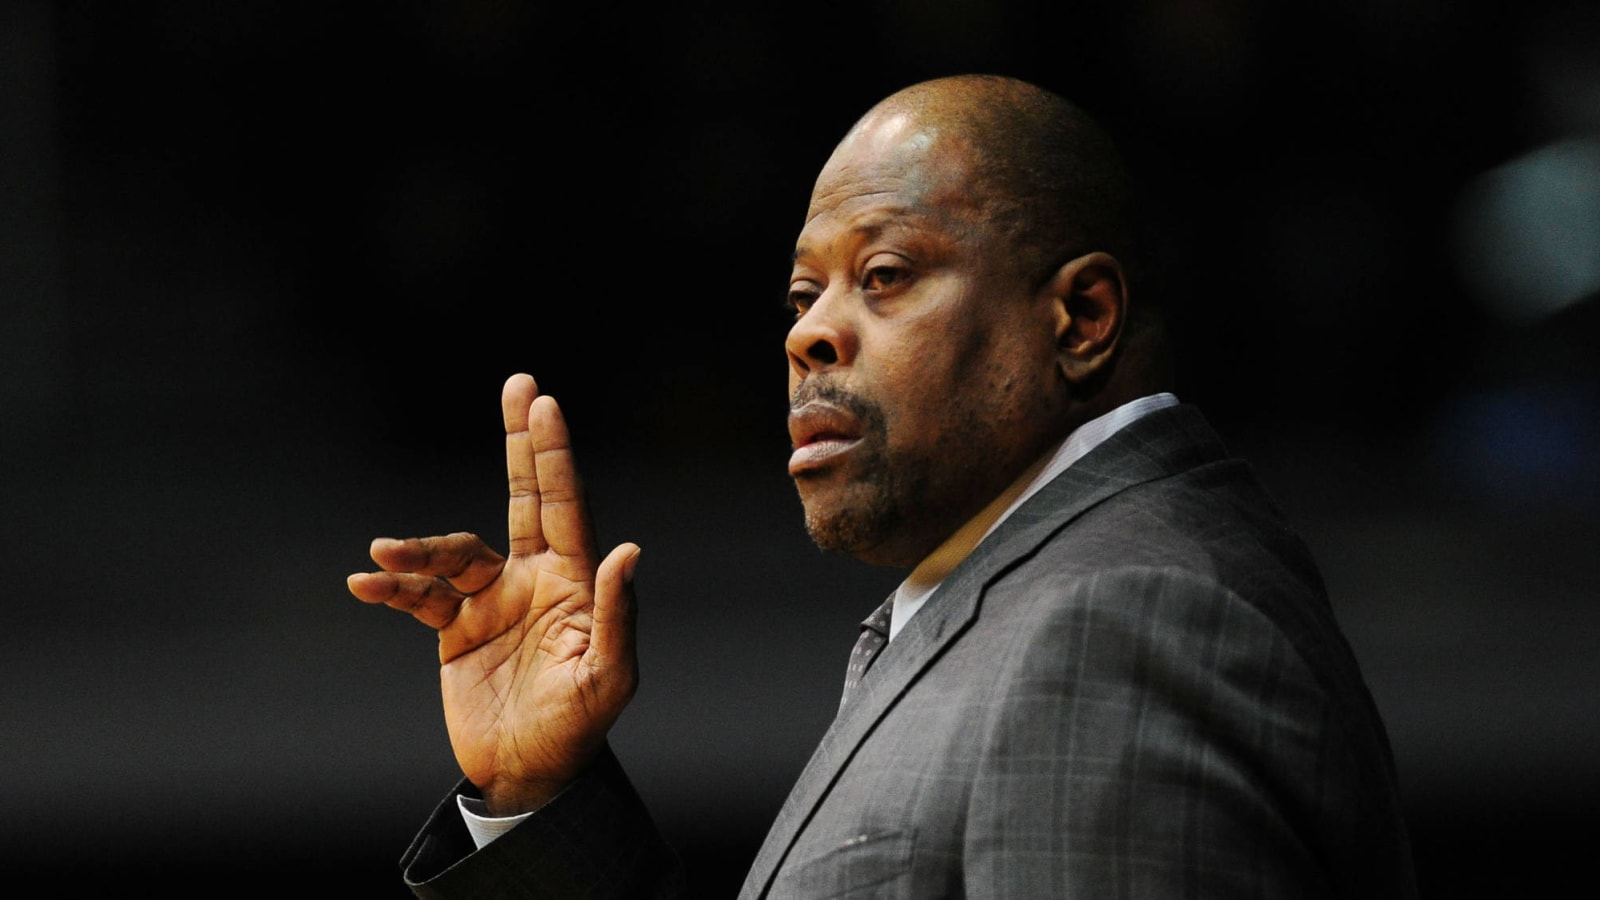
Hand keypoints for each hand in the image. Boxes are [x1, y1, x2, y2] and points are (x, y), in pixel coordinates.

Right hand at [347, 373, 639, 814]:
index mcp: (574, 583)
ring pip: (452, 554)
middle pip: (525, 496)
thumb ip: (616, 616)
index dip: (553, 455)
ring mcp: (491, 601)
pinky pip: (418, 597)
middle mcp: (533, 580)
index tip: (543, 403)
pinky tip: (367, 585)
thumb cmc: (578, 729)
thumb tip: (629, 552)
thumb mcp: (607, 678)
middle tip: (519, 384)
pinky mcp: (454, 630)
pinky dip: (394, 589)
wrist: (526, 775)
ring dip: (419, 551)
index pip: (565, 506)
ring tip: (385, 556)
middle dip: (521, 442)